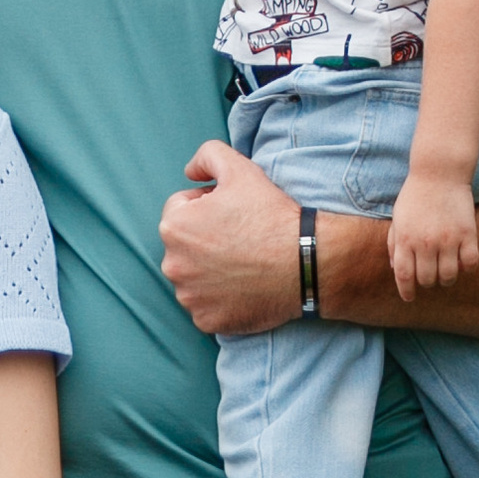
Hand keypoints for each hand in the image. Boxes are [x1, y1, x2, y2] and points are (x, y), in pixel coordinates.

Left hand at [160, 139, 303, 336]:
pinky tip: (245, 287)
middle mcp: (173, 264)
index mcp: (173, 226)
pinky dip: (221, 299)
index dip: (209, 207)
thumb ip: (207, 155)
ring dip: (210, 271)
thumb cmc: (272, 215)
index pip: (181, 209)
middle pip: (184, 246)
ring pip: (194, 277)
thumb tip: (189, 172)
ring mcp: (189, 297)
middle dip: (205, 240)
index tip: (235, 214)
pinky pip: (207, 307)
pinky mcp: (206, 321)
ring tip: (244, 264)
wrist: (305, 262)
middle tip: (241, 240)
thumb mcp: (240, 168)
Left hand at [389, 170, 478, 298]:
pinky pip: (471, 263)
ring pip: (449, 276)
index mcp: (405, 239)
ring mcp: (448, 239)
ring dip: (447, 278)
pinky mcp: (468, 233)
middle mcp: (425, 243)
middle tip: (430, 277)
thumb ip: (394, 243)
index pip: (404, 275)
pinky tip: (463, 261)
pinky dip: (467, 267)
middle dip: (427, 283)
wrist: (439, 172)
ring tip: (447, 271)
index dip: (406, 291)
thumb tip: (396, 268)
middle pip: (427, 280)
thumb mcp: (398, 218)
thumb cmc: (415, 195)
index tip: (409, 298)